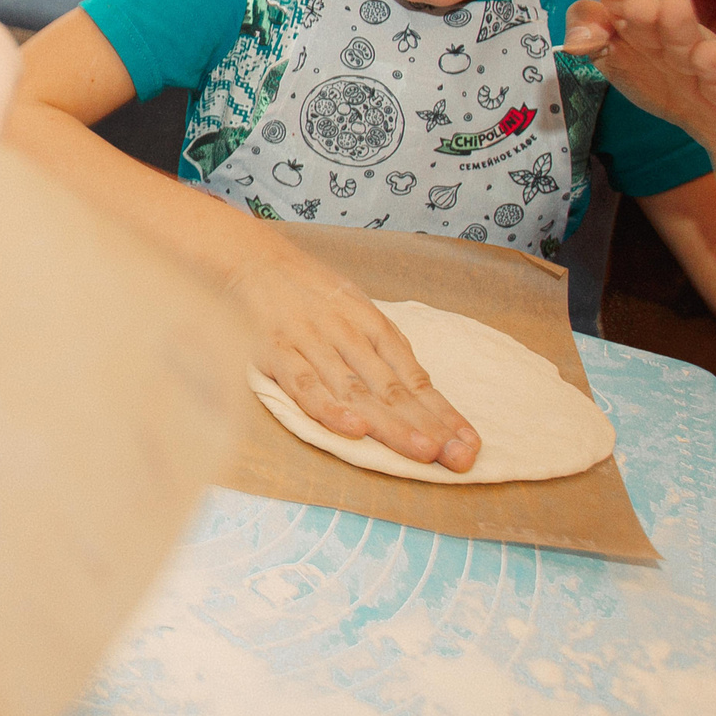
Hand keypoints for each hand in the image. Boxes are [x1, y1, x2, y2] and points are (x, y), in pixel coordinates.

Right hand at [231, 240, 480, 471]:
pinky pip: (305, 384)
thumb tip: (416, 388)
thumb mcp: (350, 306)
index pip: (414, 376)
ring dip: (391, 423)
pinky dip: (329, 408)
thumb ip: (376, 346)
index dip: (442, 412)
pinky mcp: (275, 351)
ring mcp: (311, 343)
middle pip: (393, 388)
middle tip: (457, 458)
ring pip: (357, 391)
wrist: (247, 257)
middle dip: (428, 425)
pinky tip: (354, 430)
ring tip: (421, 451)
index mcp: (370, 325)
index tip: (469, 443)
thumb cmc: (303, 289)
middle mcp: (347, 335)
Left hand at [563, 0, 715, 161]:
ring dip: (678, 25)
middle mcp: (667, 33)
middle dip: (642, 3)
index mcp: (638, 24)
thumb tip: (572, 41)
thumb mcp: (617, 61)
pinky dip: (713, 66)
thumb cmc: (664, 80)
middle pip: (653, 12)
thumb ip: (591, 41)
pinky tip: (707, 55)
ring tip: (672, 7)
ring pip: (686, 39)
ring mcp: (698, 58)